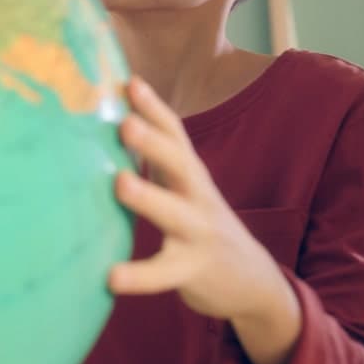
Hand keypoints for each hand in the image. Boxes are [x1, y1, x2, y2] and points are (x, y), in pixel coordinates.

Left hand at [108, 77, 301, 363]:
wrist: (253, 282)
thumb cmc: (200, 223)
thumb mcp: (185, 187)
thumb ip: (156, 157)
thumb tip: (114, 119)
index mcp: (191, 174)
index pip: (175, 133)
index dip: (154, 107)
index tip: (128, 81)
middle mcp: (198, 197)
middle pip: (180, 163)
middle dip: (154, 141)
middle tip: (125, 123)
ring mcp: (198, 233)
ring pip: (175, 213)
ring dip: (148, 197)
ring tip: (120, 183)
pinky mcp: (193, 270)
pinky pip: (164, 273)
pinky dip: (138, 276)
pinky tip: (110, 278)